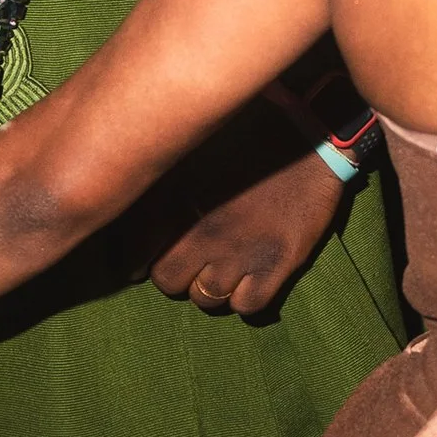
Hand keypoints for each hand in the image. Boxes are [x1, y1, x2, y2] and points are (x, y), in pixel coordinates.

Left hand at [150, 146, 348, 319]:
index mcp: (176, 201)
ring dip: (210, 287)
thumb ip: (157, 178)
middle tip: (189, 262)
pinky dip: (244, 299)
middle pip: (169, 282)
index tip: (144, 263)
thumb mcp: (190, 147)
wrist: (310, 131)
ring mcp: (240, 251)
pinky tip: (249, 280)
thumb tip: (126, 202)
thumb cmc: (246, 131)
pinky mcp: (277, 263)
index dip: (139, 262)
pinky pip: (247, 306)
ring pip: (206, 299)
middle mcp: (202, 231)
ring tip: (221, 269)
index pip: (137, 256)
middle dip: (175, 275)